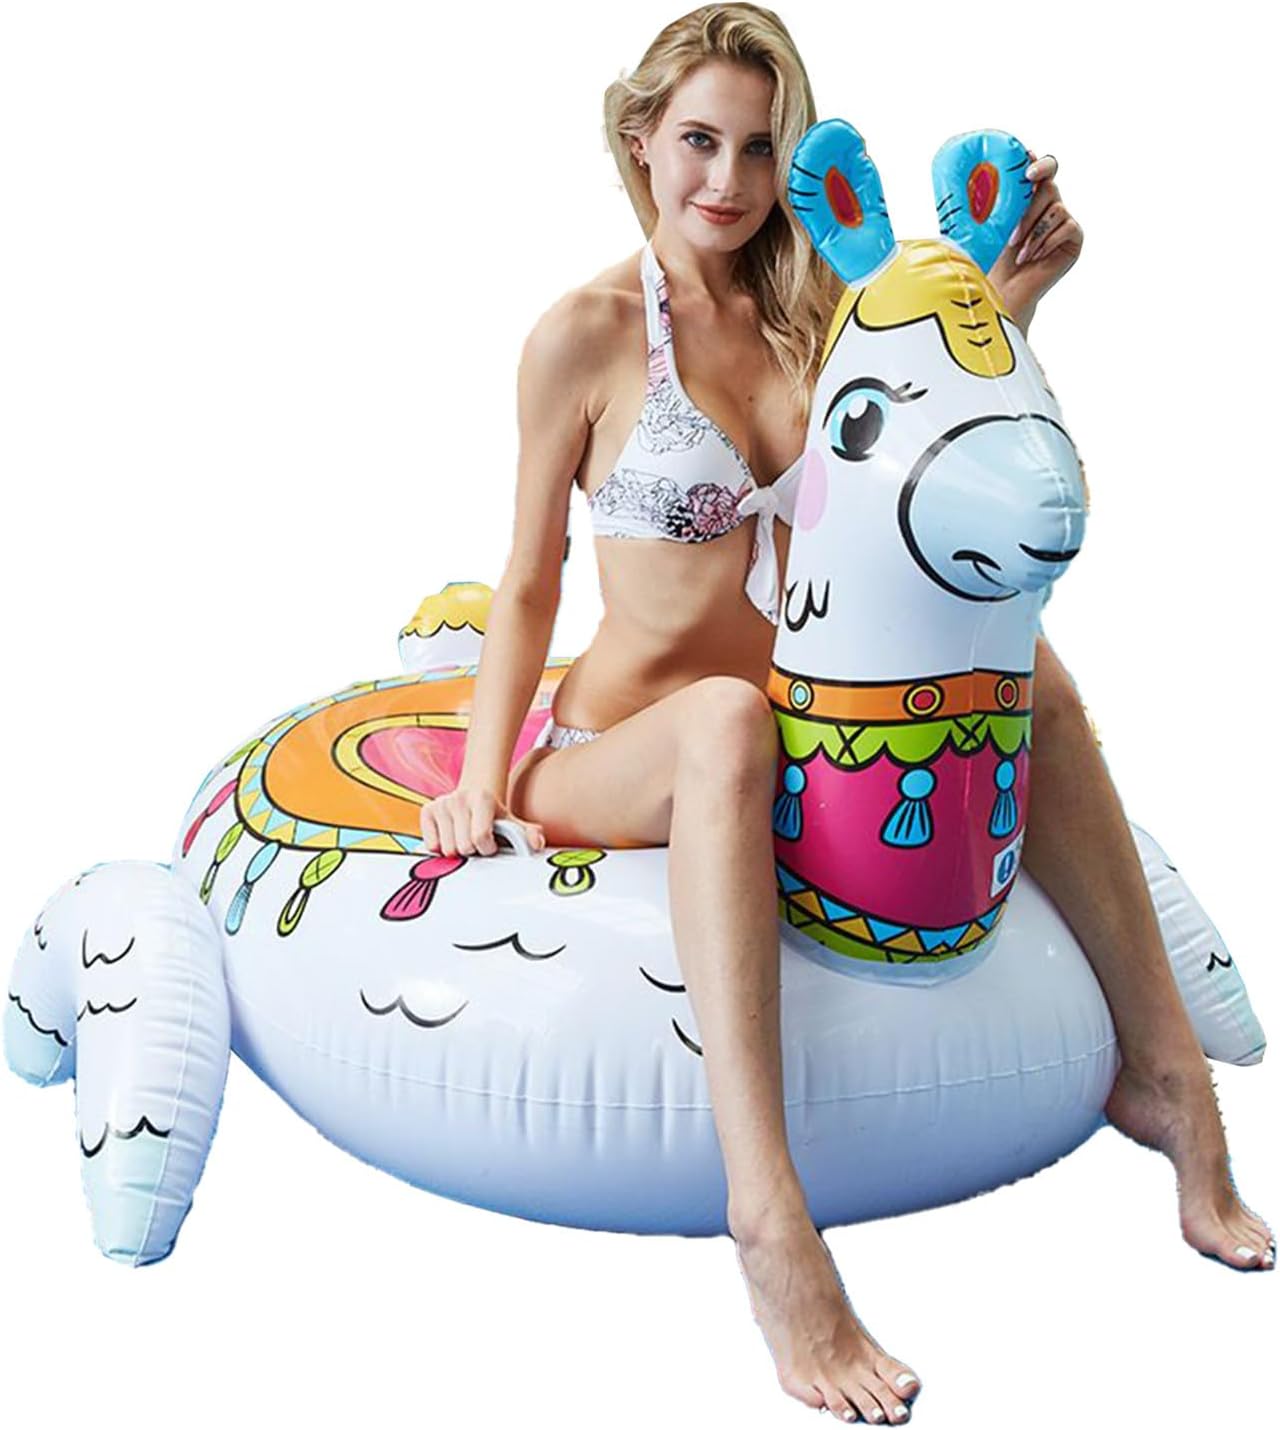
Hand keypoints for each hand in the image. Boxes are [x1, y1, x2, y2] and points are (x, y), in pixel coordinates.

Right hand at [420, 786, 545, 856]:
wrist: (474, 794)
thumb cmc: (494, 814)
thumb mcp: (514, 822)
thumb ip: (528, 833)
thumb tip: (536, 844)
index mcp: (482, 798)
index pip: (480, 838)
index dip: (487, 848)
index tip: (491, 843)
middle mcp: (459, 798)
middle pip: (463, 847)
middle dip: (472, 851)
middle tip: (476, 841)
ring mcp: (441, 803)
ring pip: (446, 849)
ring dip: (457, 850)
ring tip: (464, 838)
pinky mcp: (427, 810)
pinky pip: (431, 845)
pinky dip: (440, 846)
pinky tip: (450, 836)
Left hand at [988, 149, 1083, 327]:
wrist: (1002, 291)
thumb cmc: (991, 258)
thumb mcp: (985, 227)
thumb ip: (983, 204)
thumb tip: (956, 184)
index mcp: (1029, 195)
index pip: (1041, 168)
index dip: (1037, 163)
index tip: (1026, 169)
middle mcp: (1049, 203)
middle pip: (1049, 187)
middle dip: (1028, 208)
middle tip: (1012, 230)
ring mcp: (1064, 220)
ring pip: (1056, 208)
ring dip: (1032, 231)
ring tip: (1016, 249)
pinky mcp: (1074, 237)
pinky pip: (1067, 227)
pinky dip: (1046, 242)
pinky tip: (1030, 257)